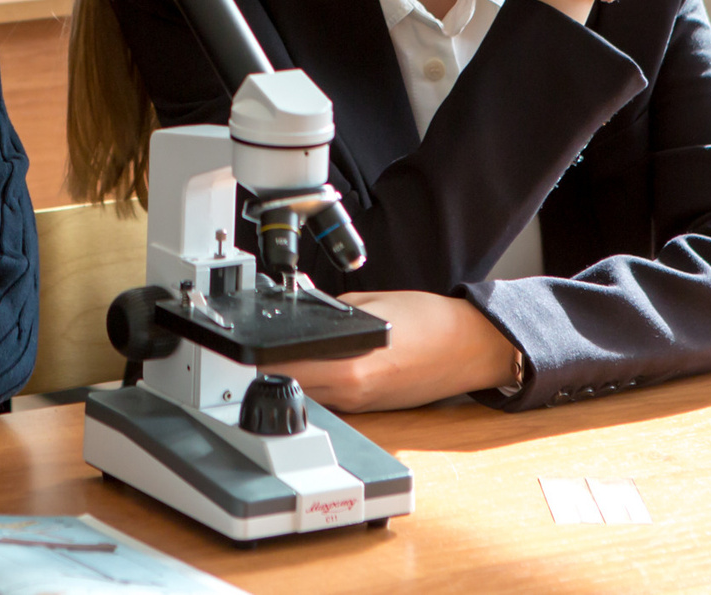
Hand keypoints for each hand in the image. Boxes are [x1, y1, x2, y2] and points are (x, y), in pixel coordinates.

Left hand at [270, 290, 518, 412]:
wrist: (470, 348)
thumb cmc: (430, 322)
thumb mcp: (369, 303)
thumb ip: (327, 310)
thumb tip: (298, 310)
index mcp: (347, 367)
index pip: (283, 368)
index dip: (256, 356)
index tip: (240, 343)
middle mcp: (350, 394)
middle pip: (290, 387)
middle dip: (269, 367)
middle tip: (253, 344)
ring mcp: (360, 406)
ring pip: (308, 395)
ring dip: (293, 377)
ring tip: (283, 351)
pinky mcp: (369, 408)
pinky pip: (330, 397)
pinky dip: (317, 382)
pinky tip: (318, 363)